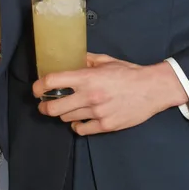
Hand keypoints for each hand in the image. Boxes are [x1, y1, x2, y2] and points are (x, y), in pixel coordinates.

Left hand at [34, 54, 188, 135]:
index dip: (38, 86)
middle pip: (53, 108)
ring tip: (67, 109)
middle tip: (45, 104)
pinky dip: (77, 126)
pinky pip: (81, 130)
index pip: (52, 82)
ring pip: (66, 119)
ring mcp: (96, 113)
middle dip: (45, 106)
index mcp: (87, 77)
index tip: (36, 89)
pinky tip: (80, 120)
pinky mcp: (105, 126)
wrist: (153, 90)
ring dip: (63, 114)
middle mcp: (89, 96)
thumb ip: (87, 60)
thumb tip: (73, 60)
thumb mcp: (107, 61)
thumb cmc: (130, 73)